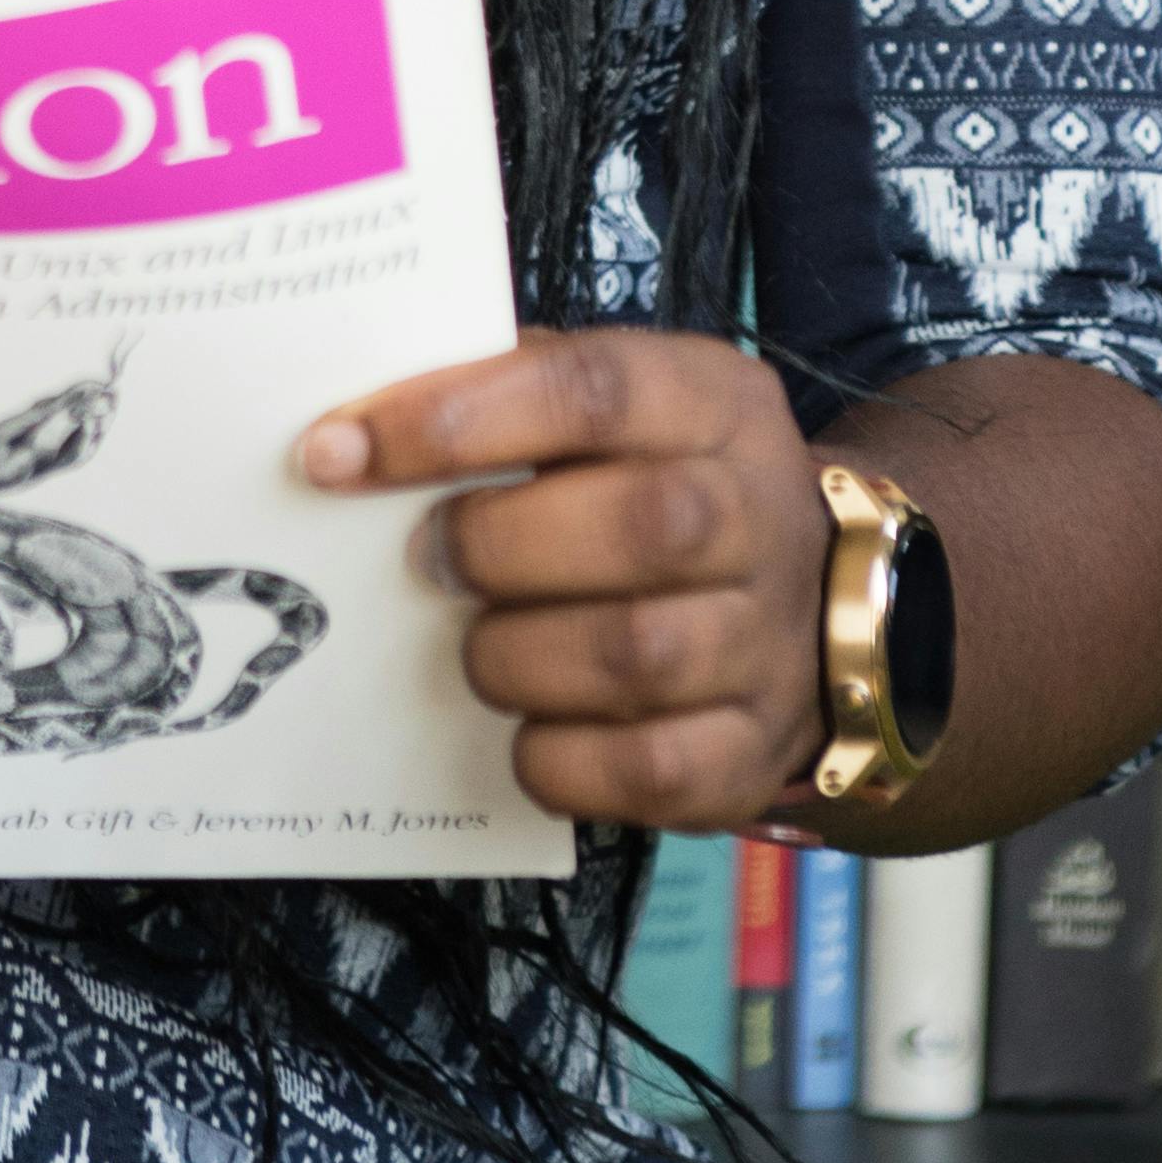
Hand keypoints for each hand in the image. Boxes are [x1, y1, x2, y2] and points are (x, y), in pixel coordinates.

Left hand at [301, 327, 830, 835]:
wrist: (820, 597)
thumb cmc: (663, 480)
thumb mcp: (617, 403)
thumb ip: (508, 392)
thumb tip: (358, 432)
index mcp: (714, 402)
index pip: (591, 389)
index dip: (455, 418)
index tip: (340, 451)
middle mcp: (760, 516)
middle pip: (639, 526)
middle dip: (495, 545)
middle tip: (429, 559)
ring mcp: (770, 643)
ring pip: (638, 658)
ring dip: (516, 657)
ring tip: (477, 646)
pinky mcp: (752, 752)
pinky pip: (650, 773)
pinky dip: (558, 759)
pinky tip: (527, 727)